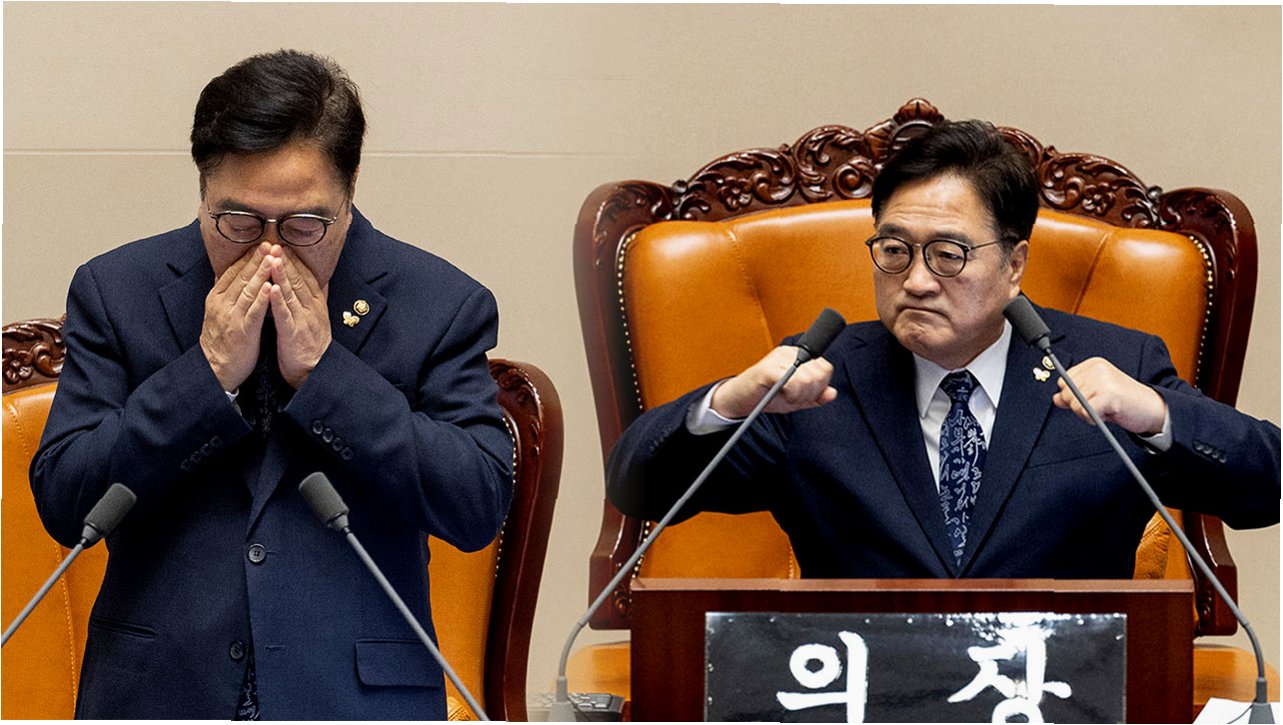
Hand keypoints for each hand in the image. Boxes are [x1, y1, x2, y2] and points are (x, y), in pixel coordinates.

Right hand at [199, 243, 272, 390]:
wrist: (215, 369)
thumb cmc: (223, 341)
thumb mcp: (220, 312)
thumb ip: (227, 293)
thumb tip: (231, 274)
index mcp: (217, 297)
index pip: (232, 271)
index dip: (247, 257)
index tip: (261, 243)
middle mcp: (222, 304)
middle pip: (240, 276)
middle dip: (256, 259)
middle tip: (270, 242)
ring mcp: (231, 317)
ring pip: (247, 290)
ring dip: (261, 273)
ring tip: (273, 258)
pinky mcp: (242, 331)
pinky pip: (253, 312)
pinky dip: (262, 298)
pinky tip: (270, 286)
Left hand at [268, 246, 331, 388]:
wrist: (316, 371)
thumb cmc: (312, 346)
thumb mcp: (318, 318)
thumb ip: (316, 299)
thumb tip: (321, 281)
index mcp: (316, 305)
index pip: (307, 277)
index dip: (296, 261)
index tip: (285, 246)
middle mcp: (311, 309)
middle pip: (299, 281)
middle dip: (287, 262)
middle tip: (276, 244)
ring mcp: (303, 321)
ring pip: (291, 294)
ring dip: (282, 276)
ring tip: (272, 259)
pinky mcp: (293, 334)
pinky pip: (284, 315)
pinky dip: (278, 301)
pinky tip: (271, 289)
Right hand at [711, 346, 836, 418]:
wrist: (742, 400)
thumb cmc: (767, 396)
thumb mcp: (796, 398)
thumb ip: (815, 396)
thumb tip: (832, 393)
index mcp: (798, 356)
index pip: (825, 368)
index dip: (820, 386)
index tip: (805, 394)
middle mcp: (790, 352)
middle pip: (819, 373)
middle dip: (810, 393)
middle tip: (794, 397)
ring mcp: (778, 357)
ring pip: (808, 378)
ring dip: (799, 395)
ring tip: (787, 396)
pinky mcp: (768, 368)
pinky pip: (793, 382)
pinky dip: (791, 394)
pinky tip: (782, 395)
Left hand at [1053, 357, 1166, 434]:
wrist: (1152, 409)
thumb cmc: (1123, 402)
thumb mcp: (1095, 395)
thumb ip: (1074, 395)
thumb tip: (1055, 398)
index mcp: (1093, 364)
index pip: (1063, 382)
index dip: (1072, 396)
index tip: (1092, 399)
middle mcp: (1096, 368)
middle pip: (1066, 394)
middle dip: (1078, 407)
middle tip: (1100, 407)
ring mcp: (1103, 380)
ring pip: (1074, 405)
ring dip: (1087, 414)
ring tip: (1106, 409)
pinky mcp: (1108, 394)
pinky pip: (1085, 412)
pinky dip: (1093, 419)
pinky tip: (1108, 413)